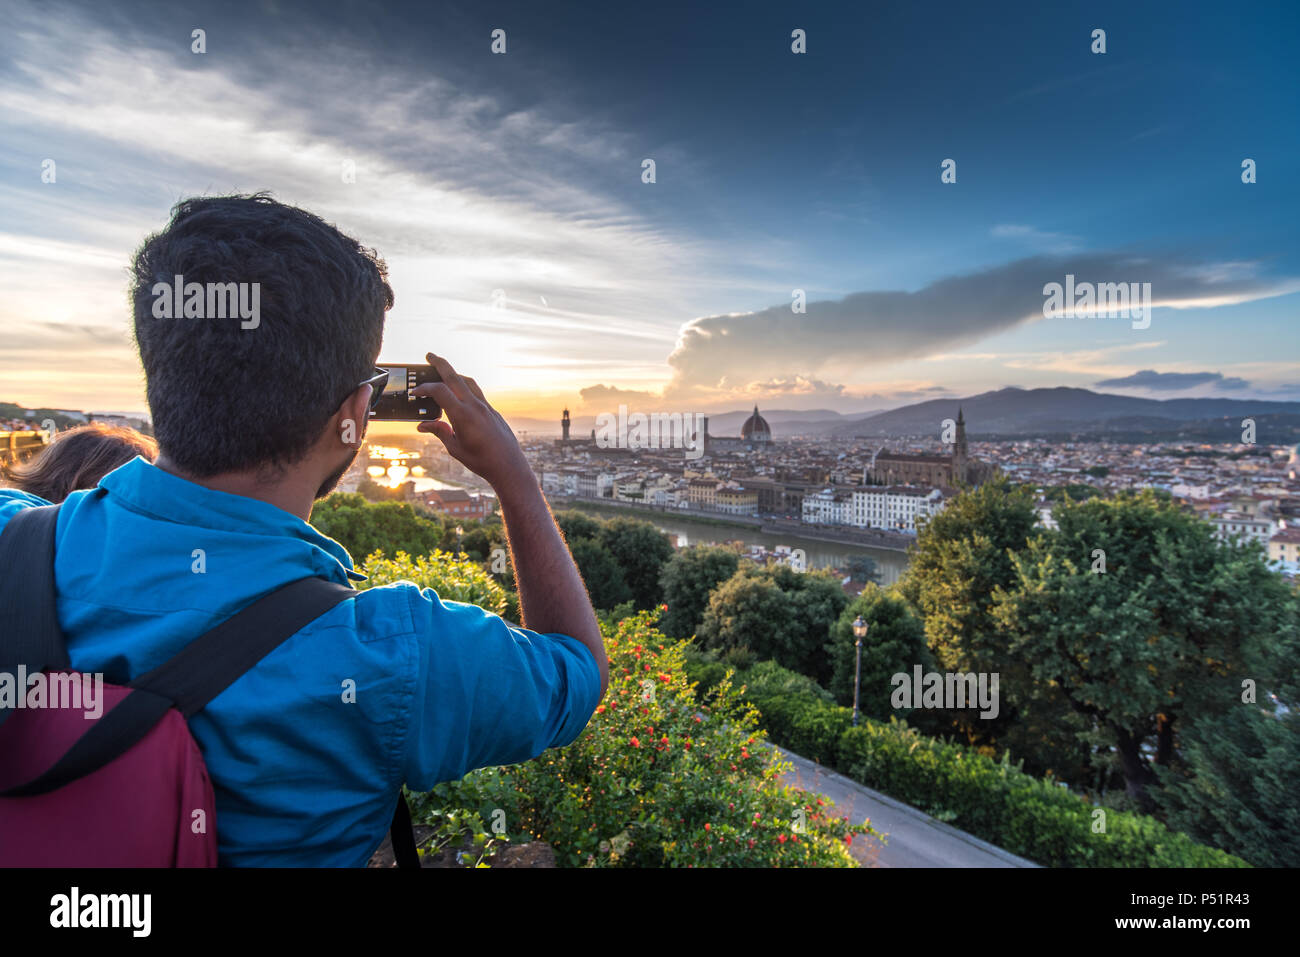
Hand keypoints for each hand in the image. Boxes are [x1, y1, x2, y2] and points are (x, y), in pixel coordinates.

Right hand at [413, 353, 533, 495]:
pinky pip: (476, 392)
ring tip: (444, 371)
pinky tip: (460, 392)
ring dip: (455, 373)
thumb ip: (439, 432)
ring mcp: (486, 407)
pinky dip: (465, 386)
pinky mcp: (492, 411)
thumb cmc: (481, 461)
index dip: (424, 389)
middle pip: (455, 377)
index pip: (440, 391)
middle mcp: (475, 406)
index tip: (414, 393)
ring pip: (468, 382)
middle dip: (440, 364)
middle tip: (429, 355)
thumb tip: (422, 425)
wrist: (509, 466)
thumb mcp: (455, 448)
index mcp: (463, 415)